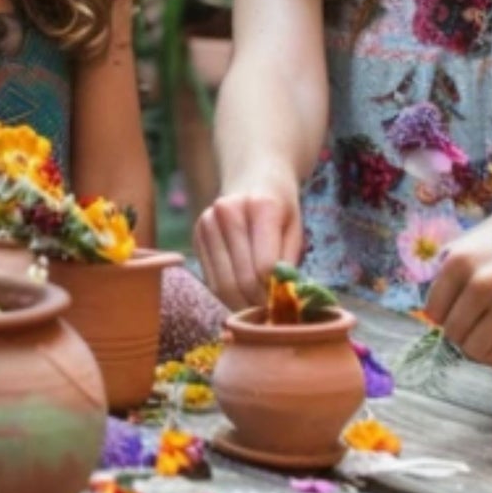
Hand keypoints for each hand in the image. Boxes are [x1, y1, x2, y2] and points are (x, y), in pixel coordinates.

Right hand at [195, 175, 303, 312]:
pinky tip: (241, 294)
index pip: (264, 266)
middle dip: (257, 305)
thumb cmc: (280, 207)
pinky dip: (226, 295)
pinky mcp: (195, 234)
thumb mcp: (296, 230)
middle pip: (240, 279)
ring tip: (257, 308)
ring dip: (241, 305)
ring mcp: (206, 222)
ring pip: (222, 285)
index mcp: (260, 206)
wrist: (252, 176)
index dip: (276, 293)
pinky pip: (210, 280)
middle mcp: (227, 211)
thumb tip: (279, 301)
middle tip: (271, 315)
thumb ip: (289, 264)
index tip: (285, 304)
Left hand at [423, 204, 491, 366]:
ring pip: (472, 349)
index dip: (442, 317)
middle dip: (459, 334)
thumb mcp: (478, 241)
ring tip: (487, 336)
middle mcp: (478, 282)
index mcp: (459, 259)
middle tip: (474, 327)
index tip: (454, 316)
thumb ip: (454, 267)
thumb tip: (432, 305)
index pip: (433, 309)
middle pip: (452, 331)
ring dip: (476, 348)